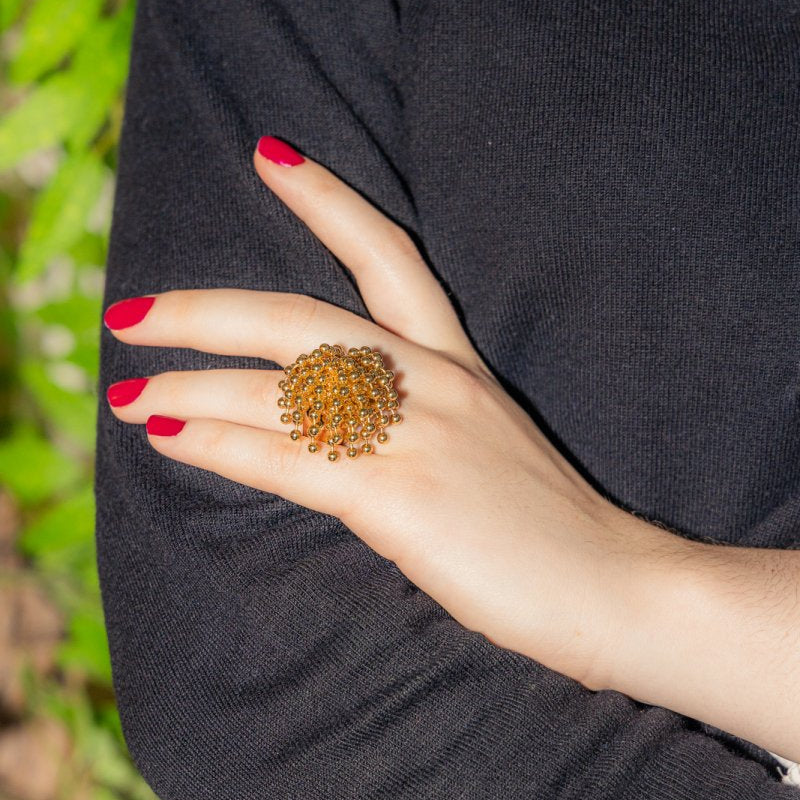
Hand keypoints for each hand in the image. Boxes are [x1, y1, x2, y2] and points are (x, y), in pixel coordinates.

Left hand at [103, 136, 648, 690]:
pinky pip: (281, 455)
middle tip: (136, 311)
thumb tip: (332, 422)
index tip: (272, 157)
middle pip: (298, 317)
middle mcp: (429, 380)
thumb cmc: (548, 524)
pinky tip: (166, 435)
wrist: (614, 583)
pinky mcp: (395, 494)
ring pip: (273, 389)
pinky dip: (214, 442)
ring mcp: (412, 433)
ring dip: (187, 385)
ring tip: (128, 391)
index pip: (388, 255)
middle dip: (205, 309)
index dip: (327, 199)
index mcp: (454, 363)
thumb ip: (416, 418)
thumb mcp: (482, 444)